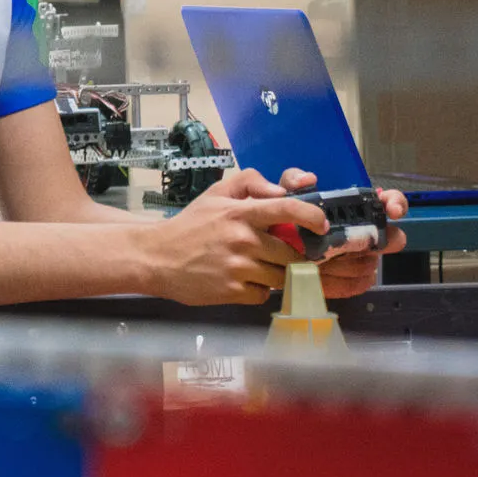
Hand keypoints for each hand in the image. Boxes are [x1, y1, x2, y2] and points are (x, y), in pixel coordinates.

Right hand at [139, 168, 329, 305]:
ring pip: (281, 276)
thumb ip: (250, 182)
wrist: (156, 257)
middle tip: (276, 254)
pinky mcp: (233, 292)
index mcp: (240, 212)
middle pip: (291, 253)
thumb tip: (280, 190)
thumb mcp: (216, 193)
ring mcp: (239, 268)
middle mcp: (243, 239)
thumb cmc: (190, 225)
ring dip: (275, 274)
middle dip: (289, 255)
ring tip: (256, 267)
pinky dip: (259, 290)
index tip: (321, 225)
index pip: (287, 209)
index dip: (311, 217)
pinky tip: (241, 280)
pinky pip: (264, 294)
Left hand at [276, 168, 408, 300]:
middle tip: (370, 243)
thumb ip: (293, 180)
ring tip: (328, 260)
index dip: (396, 203)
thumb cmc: (277, 216)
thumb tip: (310, 179)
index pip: (388, 201)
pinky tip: (324, 276)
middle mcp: (361, 231)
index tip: (391, 210)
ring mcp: (357, 256)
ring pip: (371, 262)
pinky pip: (357, 284)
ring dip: (354, 263)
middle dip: (387, 239)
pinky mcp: (346, 280)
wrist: (265, 250)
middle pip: (391, 237)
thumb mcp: (282, 193)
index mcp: (352, 206)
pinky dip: (344, 283)